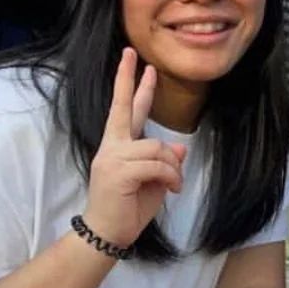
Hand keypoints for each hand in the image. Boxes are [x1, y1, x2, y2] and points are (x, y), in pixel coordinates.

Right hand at [83, 48, 185, 248]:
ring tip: (173, 184)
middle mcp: (112, 147)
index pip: (123, 109)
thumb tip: (180, 147)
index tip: (134, 61)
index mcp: (118, 146)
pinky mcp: (119, 172)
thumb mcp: (155, 181)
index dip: (130, 85)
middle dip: (131, 80)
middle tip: (131, 53)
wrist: (108, 234)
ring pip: (158, 147)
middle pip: (123, 108)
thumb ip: (164, 161)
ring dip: (173, 168)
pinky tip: (172, 189)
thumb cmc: (129, 208)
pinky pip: (158, 165)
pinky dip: (171, 177)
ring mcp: (112, 158)